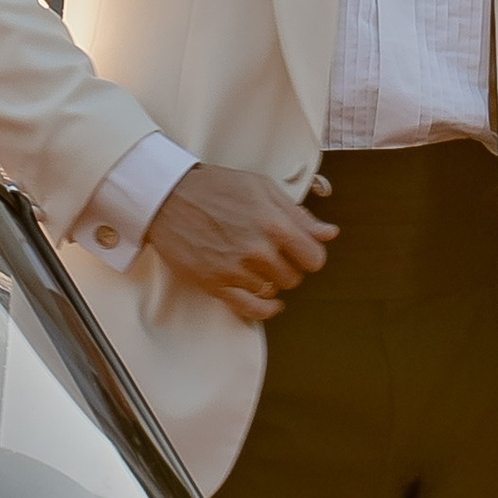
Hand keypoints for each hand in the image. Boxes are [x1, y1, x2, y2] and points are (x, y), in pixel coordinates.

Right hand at [144, 164, 337, 324]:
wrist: (168, 197)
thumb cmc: (214, 187)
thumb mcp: (262, 188)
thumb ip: (299, 214)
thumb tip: (329, 233)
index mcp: (273, 223)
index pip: (314, 258)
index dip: (309, 254)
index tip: (301, 251)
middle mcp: (258, 250)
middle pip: (294, 277)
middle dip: (287, 265)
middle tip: (271, 251)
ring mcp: (237, 270)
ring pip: (274, 291)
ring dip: (270, 280)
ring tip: (255, 263)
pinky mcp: (217, 284)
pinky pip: (253, 309)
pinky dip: (265, 308)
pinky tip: (267, 300)